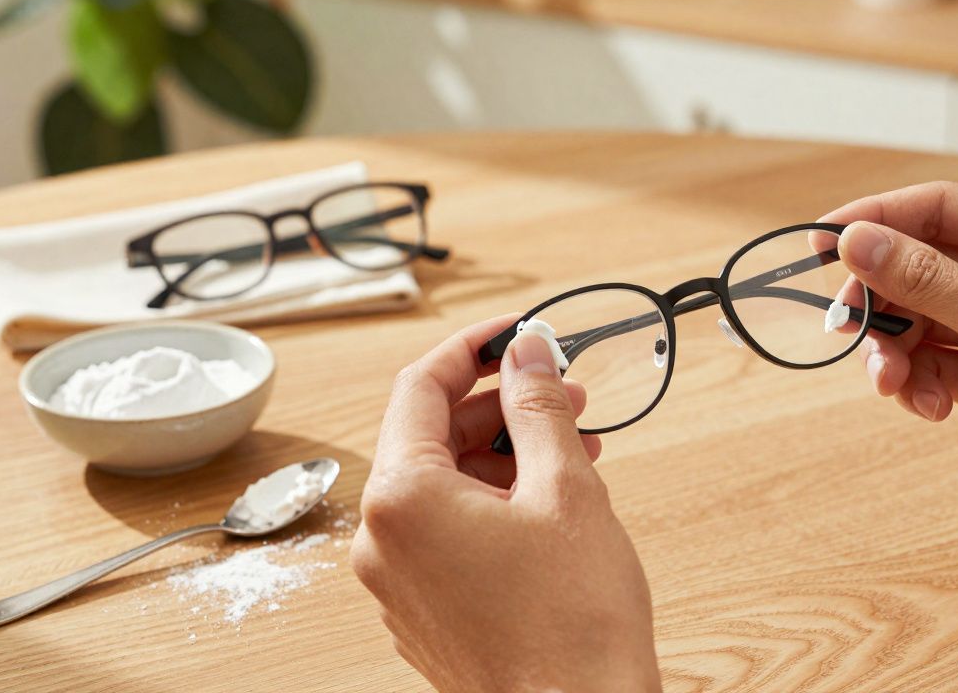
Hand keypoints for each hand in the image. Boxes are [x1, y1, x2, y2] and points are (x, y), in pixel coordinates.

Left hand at [351, 315, 660, 691]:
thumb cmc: (574, 624)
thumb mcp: (566, 488)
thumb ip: (538, 408)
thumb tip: (525, 354)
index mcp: (403, 500)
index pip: (419, 388)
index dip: (472, 350)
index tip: (514, 333)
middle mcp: (383, 542)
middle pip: (430, 438)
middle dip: (499, 407)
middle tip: (562, 393)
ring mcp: (399, 584)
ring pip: (443, 488)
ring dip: (503, 456)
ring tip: (573, 447)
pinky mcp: (425, 613)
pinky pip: (447, 533)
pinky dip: (493, 503)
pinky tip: (550, 500)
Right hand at [820, 182, 957, 617]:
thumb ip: (924, 279)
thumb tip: (854, 239)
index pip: (936, 207)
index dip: (874, 220)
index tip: (819, 244)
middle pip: (916, 265)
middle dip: (880, 300)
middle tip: (847, 329)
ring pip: (917, 320)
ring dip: (893, 352)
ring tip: (892, 386)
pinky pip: (930, 364)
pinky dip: (916, 385)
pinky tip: (930, 409)